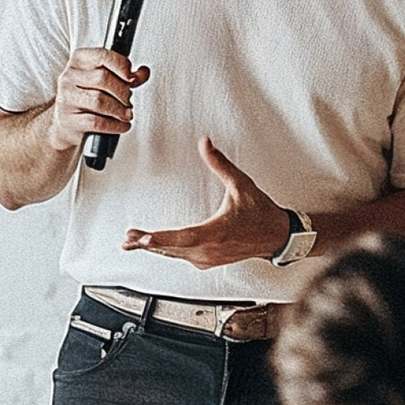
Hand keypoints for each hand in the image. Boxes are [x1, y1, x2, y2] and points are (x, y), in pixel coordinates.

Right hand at [47, 47, 149, 150]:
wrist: (67, 122)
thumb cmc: (90, 96)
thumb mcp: (108, 79)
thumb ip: (128, 75)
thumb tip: (143, 72)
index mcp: (80, 59)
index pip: (103, 56)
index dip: (122, 66)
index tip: (132, 78)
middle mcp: (70, 76)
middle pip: (102, 78)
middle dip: (122, 91)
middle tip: (128, 100)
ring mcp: (67, 98)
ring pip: (99, 101)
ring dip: (119, 109)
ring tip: (126, 113)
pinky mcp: (69, 119)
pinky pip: (96, 122)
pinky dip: (114, 125)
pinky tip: (122, 125)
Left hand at [122, 137, 289, 268]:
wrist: (277, 236)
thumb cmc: (261, 214)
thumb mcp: (242, 184)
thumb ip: (221, 164)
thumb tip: (206, 144)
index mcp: (215, 233)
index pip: (182, 238)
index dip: (160, 239)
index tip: (142, 238)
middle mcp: (209, 250)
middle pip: (171, 249)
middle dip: (147, 243)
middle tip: (127, 239)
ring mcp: (209, 258)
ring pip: (175, 255)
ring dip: (155, 248)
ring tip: (134, 242)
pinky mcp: (209, 260)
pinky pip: (183, 257)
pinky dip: (168, 251)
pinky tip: (158, 247)